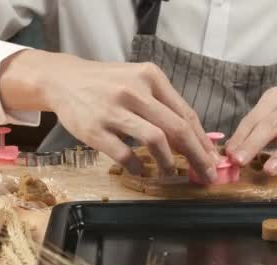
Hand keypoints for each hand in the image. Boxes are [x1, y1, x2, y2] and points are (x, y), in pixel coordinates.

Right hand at [0, 50, 218, 182]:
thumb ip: (163, 104)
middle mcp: (134, 90)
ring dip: (169, 162)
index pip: (185, 113)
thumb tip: (194, 137)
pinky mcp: (94, 129)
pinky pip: (124, 154)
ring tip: (171, 173)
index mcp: (150, 77)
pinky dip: (137, 167)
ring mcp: (113, 110)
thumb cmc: (107, 83)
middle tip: (207, 174)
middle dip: (197, 156)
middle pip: (177, 128)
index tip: (213, 159)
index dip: (203, 140)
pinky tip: (141, 171)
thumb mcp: (137, 81)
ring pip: (155, 140)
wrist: (63, 80)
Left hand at [226, 88, 276, 174]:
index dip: (240, 136)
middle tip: (239, 161)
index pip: (254, 118)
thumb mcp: (274, 115)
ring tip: (269, 170)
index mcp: (276, 98)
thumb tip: (230, 150)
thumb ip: (254, 131)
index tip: (229, 154)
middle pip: (272, 124)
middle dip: (254, 143)